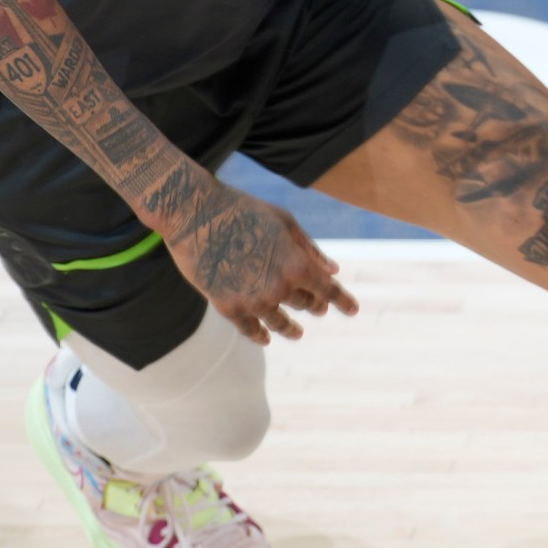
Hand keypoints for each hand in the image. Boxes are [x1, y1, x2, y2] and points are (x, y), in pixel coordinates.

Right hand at [166, 188, 359, 343]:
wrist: (194, 213)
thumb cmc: (244, 209)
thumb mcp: (284, 221)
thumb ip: (310, 248)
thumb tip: (334, 270)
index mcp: (297, 263)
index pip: (328, 290)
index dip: (343, 301)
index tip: (353, 310)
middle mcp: (278, 286)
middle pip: (305, 303)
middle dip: (314, 305)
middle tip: (318, 308)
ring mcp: (252, 300)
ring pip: (280, 322)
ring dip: (290, 328)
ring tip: (296, 333)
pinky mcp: (227, 306)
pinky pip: (249, 329)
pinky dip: (260, 335)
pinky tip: (265, 338)